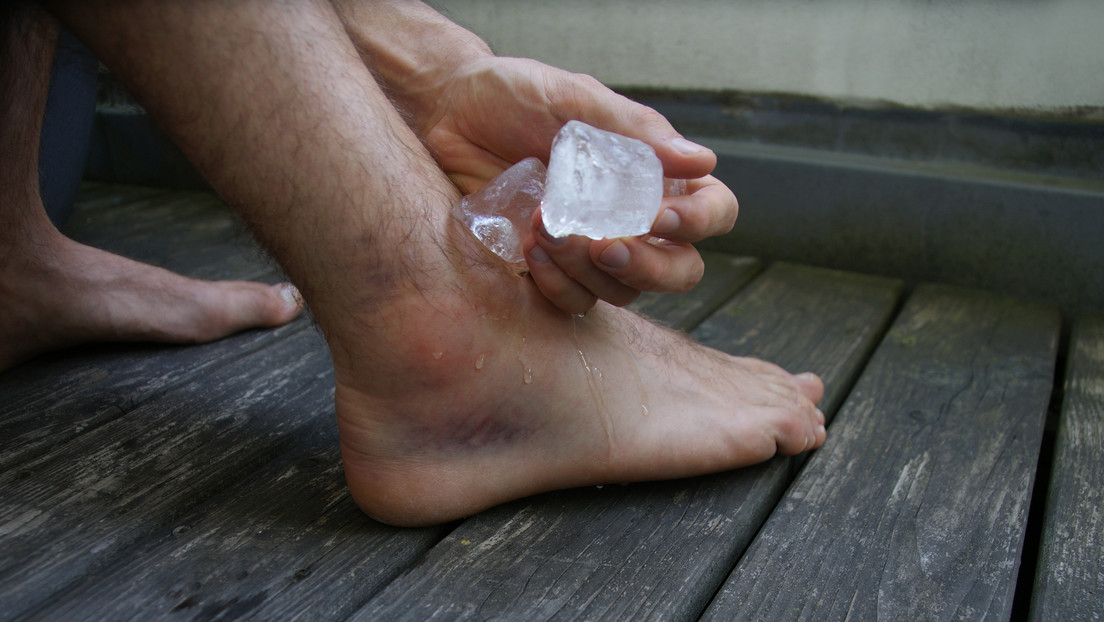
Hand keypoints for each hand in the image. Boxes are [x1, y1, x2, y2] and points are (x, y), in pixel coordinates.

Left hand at [416, 58, 737, 312]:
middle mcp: (632, 218)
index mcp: (652, 175)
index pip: (711, 211)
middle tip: (604, 247)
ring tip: (544, 227)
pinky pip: (575, 302)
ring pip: (624, 292)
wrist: (447, 113)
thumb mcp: (573, 99)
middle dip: (649, 268)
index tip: (657, 217)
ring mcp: (593, 249)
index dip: (697, 223)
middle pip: (679, 270)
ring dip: (588, 270)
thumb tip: (701, 160)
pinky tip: (530, 250)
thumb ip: (634, 132)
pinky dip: (557, 284)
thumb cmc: (514, 96)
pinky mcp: (552, 270)